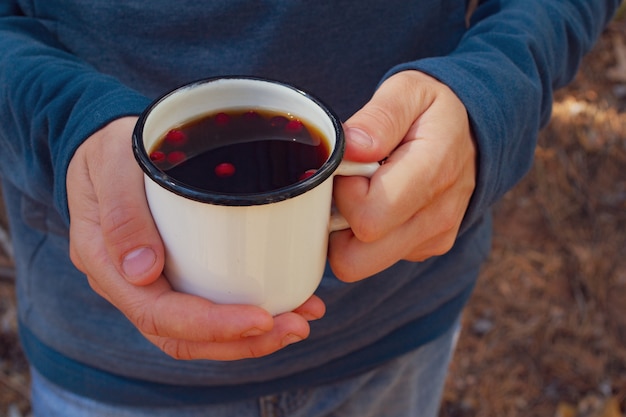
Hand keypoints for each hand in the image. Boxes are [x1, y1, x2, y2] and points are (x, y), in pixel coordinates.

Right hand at [67, 117, 324, 359]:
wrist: (107, 142)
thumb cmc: (113, 147)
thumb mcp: (113, 161)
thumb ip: (123, 211)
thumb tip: (142, 272)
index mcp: (106, 263)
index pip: (158, 315)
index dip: (211, 325)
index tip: (263, 318)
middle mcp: (128, 284)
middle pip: (182, 335)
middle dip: (243, 341)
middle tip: (297, 325)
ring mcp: (150, 282)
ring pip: (197, 331)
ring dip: (250, 336)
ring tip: (299, 321)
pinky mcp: (173, 273)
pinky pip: (205, 306)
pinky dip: (244, 312)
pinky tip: (283, 302)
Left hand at [329, 71, 476, 280]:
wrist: (472, 133)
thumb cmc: (432, 111)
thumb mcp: (408, 91)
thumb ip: (379, 117)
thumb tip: (352, 149)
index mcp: (433, 172)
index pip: (367, 217)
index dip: (343, 193)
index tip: (350, 166)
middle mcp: (437, 216)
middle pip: (356, 259)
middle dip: (337, 225)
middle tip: (348, 187)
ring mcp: (433, 238)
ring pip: (360, 263)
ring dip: (349, 231)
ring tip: (366, 191)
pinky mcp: (426, 248)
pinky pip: (377, 258)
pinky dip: (368, 235)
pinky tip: (382, 202)